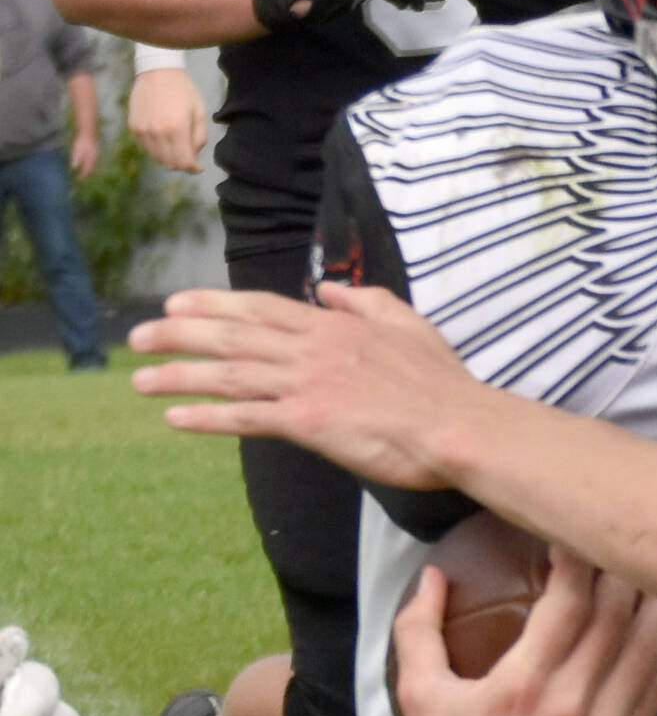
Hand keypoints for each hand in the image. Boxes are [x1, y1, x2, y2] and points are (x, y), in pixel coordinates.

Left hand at [69, 127, 98, 178]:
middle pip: (91, 169)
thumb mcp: (77, 149)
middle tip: (82, 177)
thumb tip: (73, 167)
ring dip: (89, 170)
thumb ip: (76, 158)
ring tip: (85, 172)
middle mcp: (95, 158)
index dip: (83, 175)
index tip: (79, 179)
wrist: (89, 133)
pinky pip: (94, 161)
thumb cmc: (82, 141)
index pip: (87, 170)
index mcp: (90, 158)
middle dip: (86, 174)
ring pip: (94, 165)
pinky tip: (88, 164)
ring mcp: (96, 155)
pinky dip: (91, 165)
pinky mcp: (96, 152)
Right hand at [127, 67, 208, 172]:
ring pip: (157, 158)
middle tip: (190, 157)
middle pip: (170, 163)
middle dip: (182, 164)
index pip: (183, 162)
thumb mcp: (200, 113)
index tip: (198, 167)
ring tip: (178, 146)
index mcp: (176, 129)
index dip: (193, 168)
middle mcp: (157, 133)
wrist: (157, 72)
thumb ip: (199, 138)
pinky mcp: (133, 128)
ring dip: (169, 158)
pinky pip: (146, 148)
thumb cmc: (183, 91)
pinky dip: (157, 150)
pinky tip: (165, 139)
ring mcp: (142, 131)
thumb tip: (194, 157)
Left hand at [130, 284, 486, 488]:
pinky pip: (247, 417)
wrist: (459, 425)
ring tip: (140, 379)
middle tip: (137, 337)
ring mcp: (308, 384)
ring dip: (179, 374)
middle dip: (178, 334)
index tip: (176, 305)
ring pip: (230, 374)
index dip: (214, 305)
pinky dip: (208, 416)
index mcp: (335, 326)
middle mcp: (313, 349)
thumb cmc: (442, 382)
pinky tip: (177, 417)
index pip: (261, 308)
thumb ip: (365, 302)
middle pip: (232, 336)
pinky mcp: (309, 421)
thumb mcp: (408, 324)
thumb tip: (328, 290)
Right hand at [399, 553, 656, 715]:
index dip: (578, 560)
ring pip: (649, 643)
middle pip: (616, 616)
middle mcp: (569, 706)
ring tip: (648, 563)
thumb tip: (434, 575)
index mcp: (518, 690)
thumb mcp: (419, 699)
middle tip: (616, 538)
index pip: (568, 605)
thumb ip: (418, 633)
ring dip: (655, 595)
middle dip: (620, 566)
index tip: (572, 533)